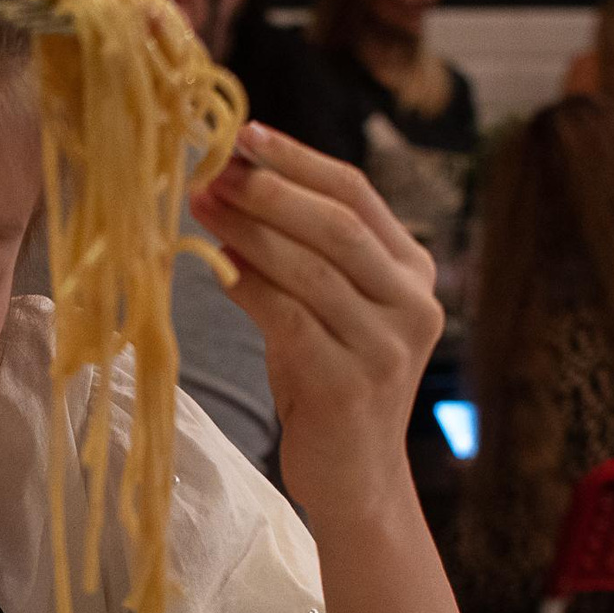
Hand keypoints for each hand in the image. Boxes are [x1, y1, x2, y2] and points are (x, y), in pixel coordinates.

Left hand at [190, 121, 443, 495]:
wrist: (356, 479)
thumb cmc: (330, 385)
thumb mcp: (330, 311)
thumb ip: (306, 255)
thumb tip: (232, 185)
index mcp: (413, 274)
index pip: (358, 194)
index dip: (299, 159)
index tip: (245, 133)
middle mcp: (413, 304)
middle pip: (337, 225)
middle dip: (270, 190)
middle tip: (212, 168)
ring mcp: (386, 347)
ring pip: (312, 269)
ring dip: (250, 232)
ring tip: (200, 206)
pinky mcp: (351, 385)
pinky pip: (289, 320)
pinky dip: (248, 288)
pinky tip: (215, 266)